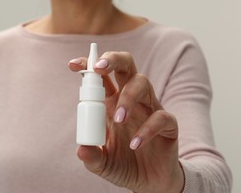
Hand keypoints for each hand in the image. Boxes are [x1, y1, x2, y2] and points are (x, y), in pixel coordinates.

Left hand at [69, 52, 184, 192]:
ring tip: (118, 120)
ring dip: (128, 97)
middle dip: (113, 59)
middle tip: (99, 68)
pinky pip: (161, 116)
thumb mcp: (102, 163)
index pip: (101, 76)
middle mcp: (130, 100)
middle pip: (126, 65)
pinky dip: (147, 129)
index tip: (73, 65)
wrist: (149, 184)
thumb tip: (82, 149)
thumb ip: (92, 156)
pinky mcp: (167, 125)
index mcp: (111, 103)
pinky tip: (135, 145)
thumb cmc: (123, 165)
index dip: (88, 65)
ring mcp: (150, 109)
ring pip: (143, 84)